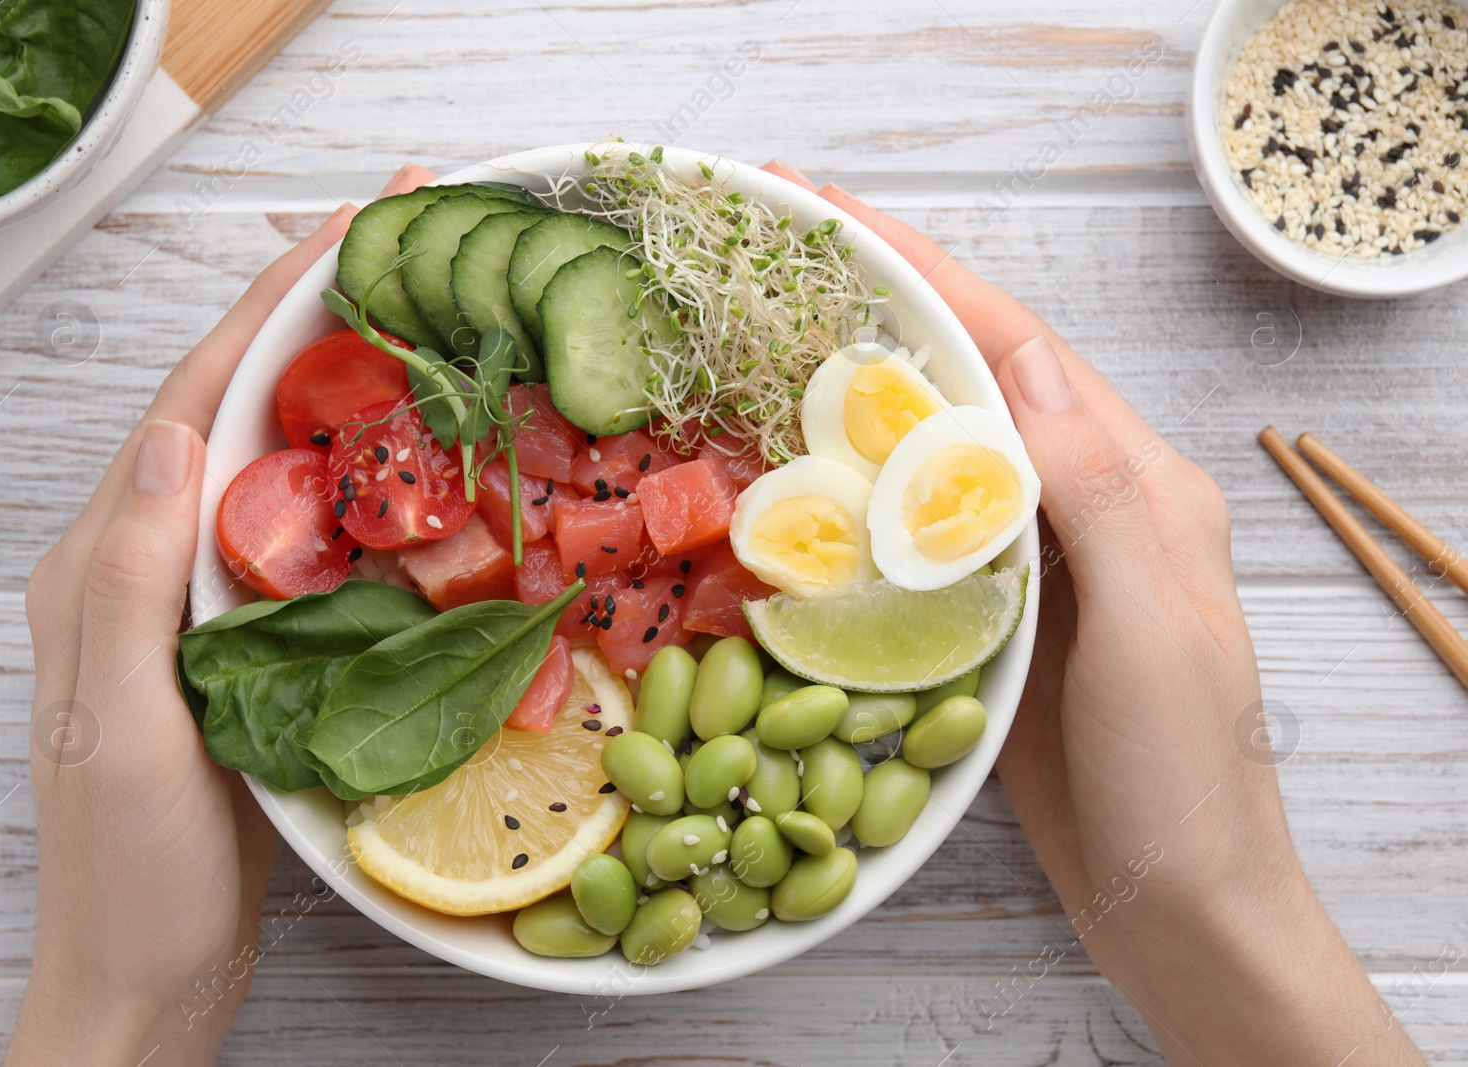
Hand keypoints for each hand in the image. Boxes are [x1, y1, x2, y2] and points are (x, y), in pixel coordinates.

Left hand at [9, 165, 435, 1065]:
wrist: (147, 971)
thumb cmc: (129, 868)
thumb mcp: (124, 729)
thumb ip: (132, 583)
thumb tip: (169, 436)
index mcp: (104, 566)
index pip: (189, 405)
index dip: (268, 310)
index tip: (348, 232)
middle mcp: (145, 563)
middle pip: (233, 410)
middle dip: (313, 318)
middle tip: (404, 243)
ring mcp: (197, 601)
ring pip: (276, 461)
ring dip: (342, 382)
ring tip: (421, 319)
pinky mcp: (248, 641)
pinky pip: (306, 530)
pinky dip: (361, 474)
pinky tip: (414, 458)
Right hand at [761, 161, 1421, 1064]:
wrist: (1180, 904)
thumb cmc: (1185, 777)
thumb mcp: (1157, 627)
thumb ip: (1093, 491)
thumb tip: (1016, 363)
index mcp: (1140, 485)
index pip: (1022, 352)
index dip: (931, 274)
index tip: (838, 215)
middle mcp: (1087, 505)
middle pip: (975, 381)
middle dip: (887, 308)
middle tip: (786, 257)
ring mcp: (1038, 562)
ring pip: (938, 450)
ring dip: (865, 389)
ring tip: (774, 339)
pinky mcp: (996, 618)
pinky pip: (920, 530)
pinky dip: (862, 490)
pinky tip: (803, 474)